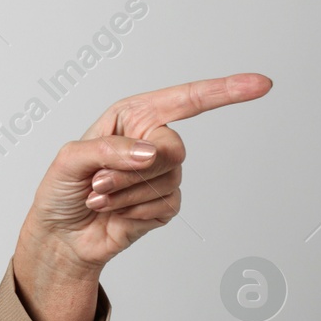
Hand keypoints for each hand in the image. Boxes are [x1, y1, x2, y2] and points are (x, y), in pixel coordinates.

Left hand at [11, 73, 271, 320]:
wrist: (60, 236)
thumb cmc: (60, 190)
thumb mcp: (70, 159)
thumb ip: (108, 150)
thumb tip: (151, 152)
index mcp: (132, 117)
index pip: (185, 100)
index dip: (223, 91)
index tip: (260, 84)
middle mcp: (151, 141)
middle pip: (172, 148)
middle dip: (131, 170)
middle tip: (97, 183)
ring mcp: (162, 174)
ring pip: (165, 180)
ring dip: (124, 194)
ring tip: (97, 198)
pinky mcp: (165, 204)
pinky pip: (164, 205)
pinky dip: (133, 211)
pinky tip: (113, 213)